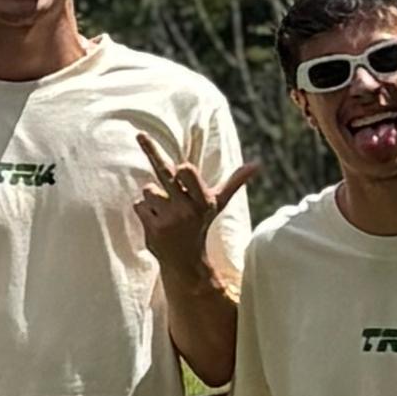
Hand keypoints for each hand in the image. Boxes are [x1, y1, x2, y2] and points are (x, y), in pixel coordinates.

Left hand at [130, 131, 249, 276]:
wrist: (185, 261)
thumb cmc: (201, 224)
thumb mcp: (219, 203)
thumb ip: (235, 182)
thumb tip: (257, 164)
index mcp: (202, 199)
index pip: (188, 174)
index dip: (183, 171)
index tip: (181, 167)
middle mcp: (186, 208)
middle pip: (164, 172)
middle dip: (151, 150)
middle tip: (140, 134)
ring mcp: (168, 219)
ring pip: (148, 189)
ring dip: (152, 197)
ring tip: (165, 209)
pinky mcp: (152, 228)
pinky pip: (139, 205)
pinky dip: (144, 211)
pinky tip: (156, 221)